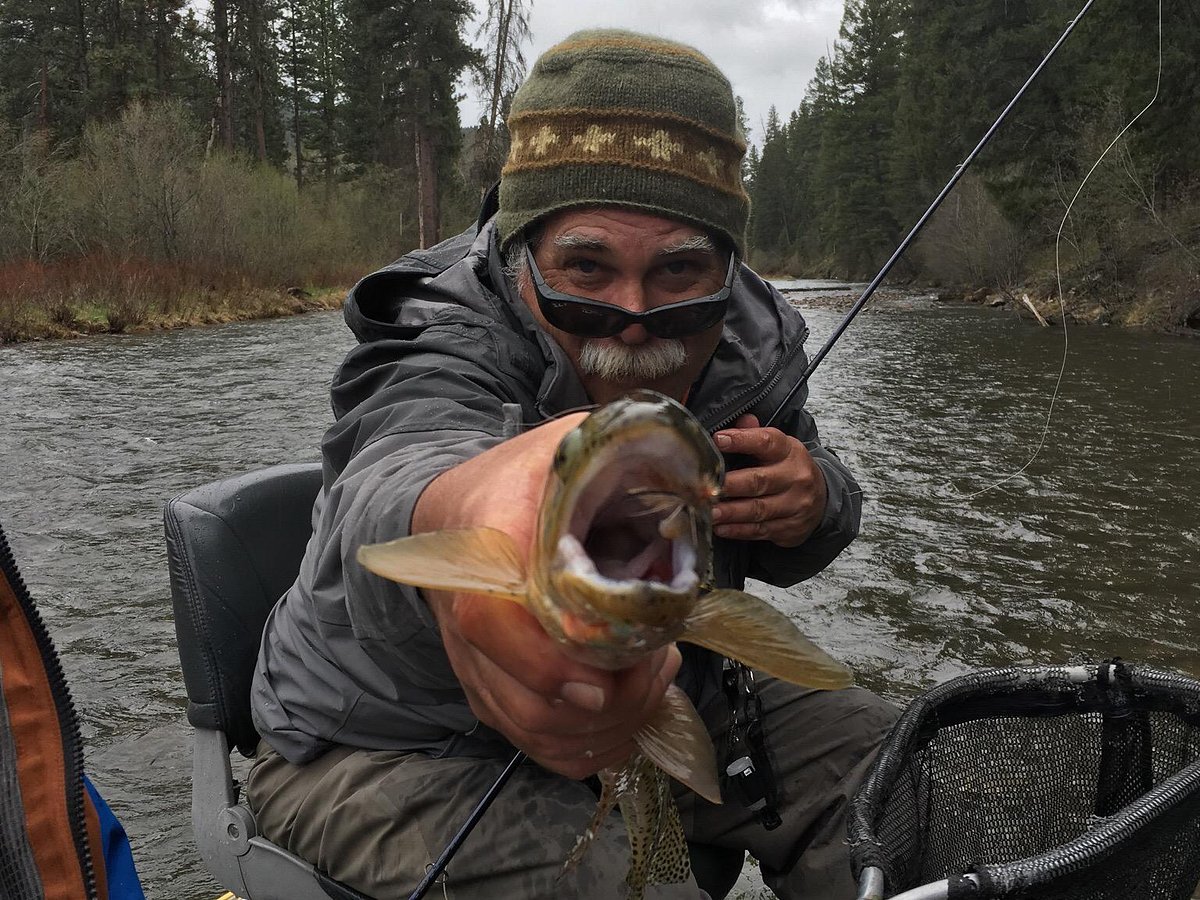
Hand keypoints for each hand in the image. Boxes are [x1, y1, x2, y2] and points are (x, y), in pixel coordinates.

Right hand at [412, 414, 681, 778]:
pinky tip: (628, 709)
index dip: (548, 662)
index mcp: (488, 543)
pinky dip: (592, 744)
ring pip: (538, 731)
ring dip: (613, 723)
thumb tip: (700, 488)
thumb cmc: (525, 478)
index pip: (493, 619)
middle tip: (660, 662)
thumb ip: (624, 453)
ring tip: (653, 677)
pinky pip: (537, 744)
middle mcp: (470, 614)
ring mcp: (476, 660)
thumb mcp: (571, 444)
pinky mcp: (489, 689)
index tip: (605, 678)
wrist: (457, 510)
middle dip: (615, 700)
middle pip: (531, 698)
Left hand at [712, 413, 827, 547]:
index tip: (718, 439)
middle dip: (731, 485)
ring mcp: (795, 505)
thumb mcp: (779, 448)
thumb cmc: (789, 469)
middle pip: (759, 481)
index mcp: (789, 451)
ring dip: (731, 512)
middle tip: (707, 487)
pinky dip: (738, 530)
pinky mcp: (790, 527)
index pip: (766, 442)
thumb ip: (756, 434)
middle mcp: (795, 477)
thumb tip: (741, 419)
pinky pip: (760, 530)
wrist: (823, 499)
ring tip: (709, 511)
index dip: (742, 440)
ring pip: (759, 509)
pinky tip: (721, 527)